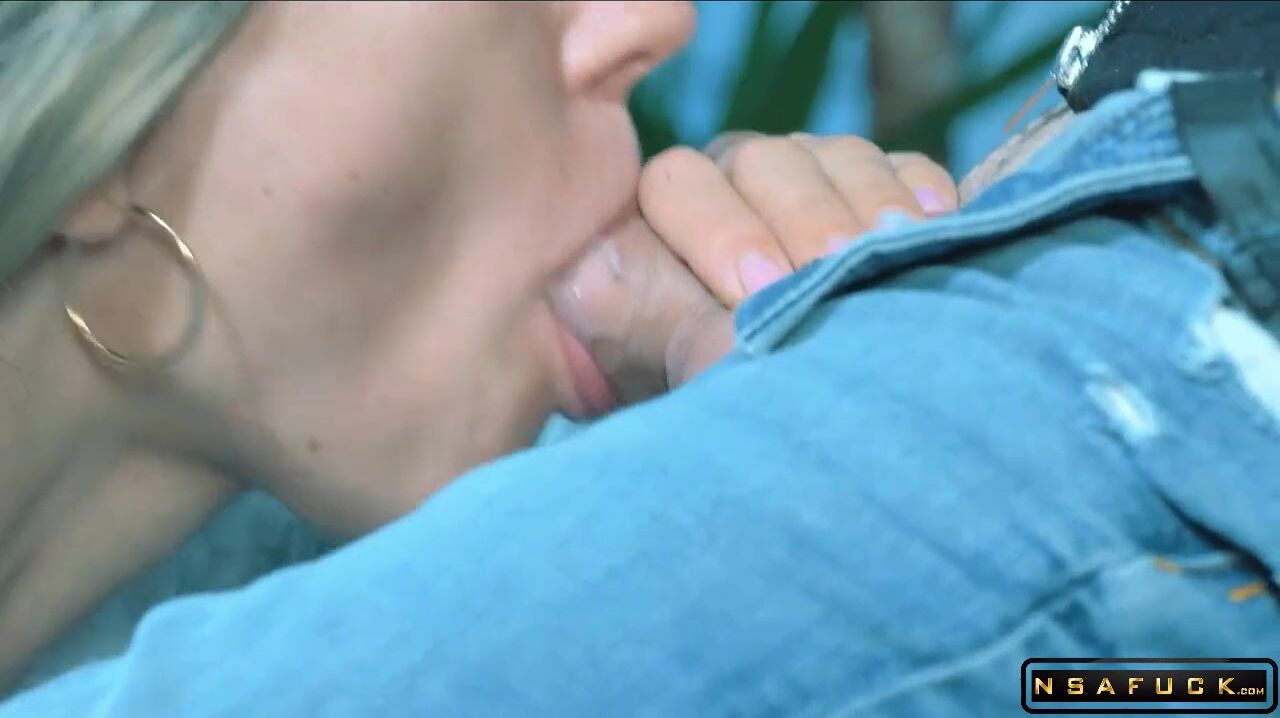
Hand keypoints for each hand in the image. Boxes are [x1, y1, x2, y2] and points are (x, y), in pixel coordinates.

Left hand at [548, 132, 958, 405]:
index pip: (679, 183)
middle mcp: (740, 181)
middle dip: (799, 217)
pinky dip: (920, 195)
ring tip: (885, 254)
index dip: (718, 232)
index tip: (752, 294)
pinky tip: (933, 228)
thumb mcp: (667, 369)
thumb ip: (642, 326)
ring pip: (838, 156)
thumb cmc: (717, 393)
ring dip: (865, 205)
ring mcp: (818, 173)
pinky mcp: (890, 184)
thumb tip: (591, 291)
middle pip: (765, 163)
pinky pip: (907, 166)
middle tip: (830, 266)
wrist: (805, 414)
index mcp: (672, 216)